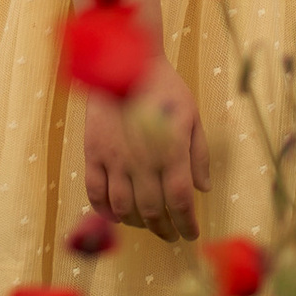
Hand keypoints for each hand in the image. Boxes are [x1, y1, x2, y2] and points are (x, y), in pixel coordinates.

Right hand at [82, 63, 208, 238]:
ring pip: (124, 208)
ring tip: (146, 224)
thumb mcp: (192, 115)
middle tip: (171, 235)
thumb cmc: (165, 87)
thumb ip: (199, 155)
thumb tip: (203, 189)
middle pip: (152, 211)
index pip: (180, 202)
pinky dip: (105, 210)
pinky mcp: (93, 151)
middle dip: (164, 229)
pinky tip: (115, 215)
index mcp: (171, 151)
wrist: (126, 60)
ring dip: (137, 223)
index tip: (191, 234)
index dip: (186, 224)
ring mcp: (114, 157)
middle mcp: (143, 160)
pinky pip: (95, 192)